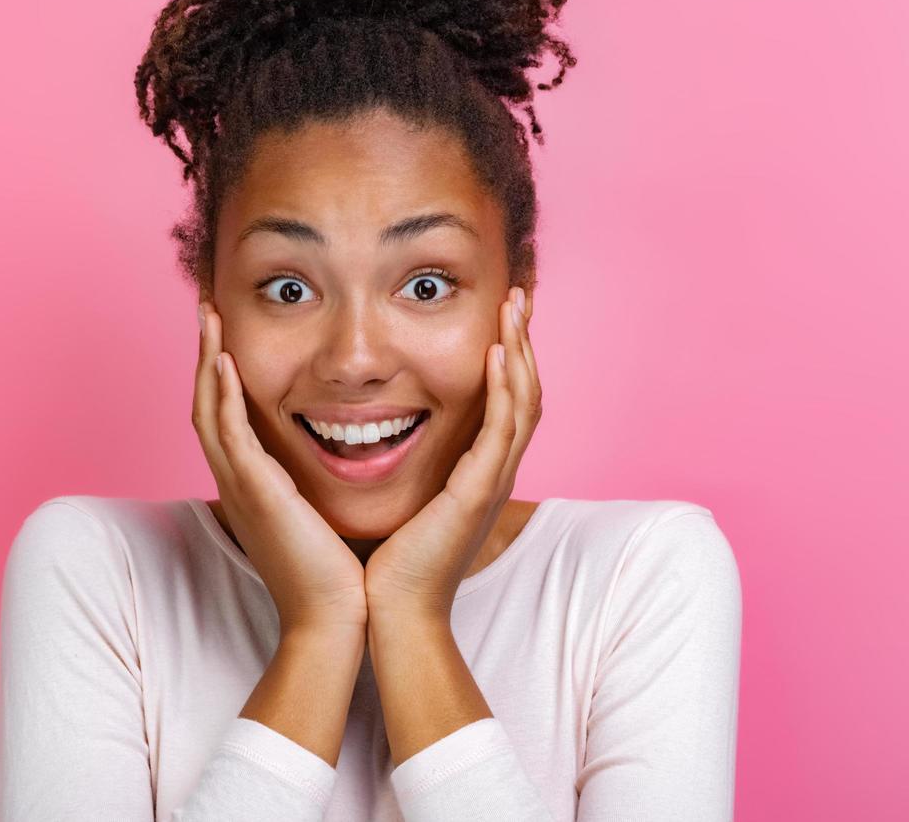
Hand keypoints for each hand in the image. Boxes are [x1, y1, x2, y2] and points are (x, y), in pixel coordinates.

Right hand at [194, 300, 369, 636]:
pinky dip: (225, 395)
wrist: (334, 620)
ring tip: (209, 316)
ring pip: (209, 409)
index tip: (228, 333)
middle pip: (206, 403)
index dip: (222, 372)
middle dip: (205, 354)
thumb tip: (347, 457)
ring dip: (208, 360)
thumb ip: (317, 485)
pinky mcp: (257, 493)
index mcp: (251, 484)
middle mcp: (237, 481)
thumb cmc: (336, 575)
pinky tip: (229, 362)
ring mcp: (241, 486)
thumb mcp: (321, 516)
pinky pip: (230, 434)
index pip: (225, 415)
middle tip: (207, 308)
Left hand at [363, 286, 541, 624]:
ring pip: (523, 402)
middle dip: (523, 341)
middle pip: (526, 392)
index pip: (505, 400)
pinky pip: (501, 430)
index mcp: (478, 471)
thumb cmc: (390, 562)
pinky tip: (496, 354)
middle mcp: (494, 471)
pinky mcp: (478, 492)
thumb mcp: (404, 497)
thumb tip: (382, 435)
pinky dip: (503, 389)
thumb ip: (407, 465)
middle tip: (519, 295)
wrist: (391, 612)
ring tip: (515, 308)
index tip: (499, 315)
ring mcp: (491, 481)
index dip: (508, 356)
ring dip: (521, 350)